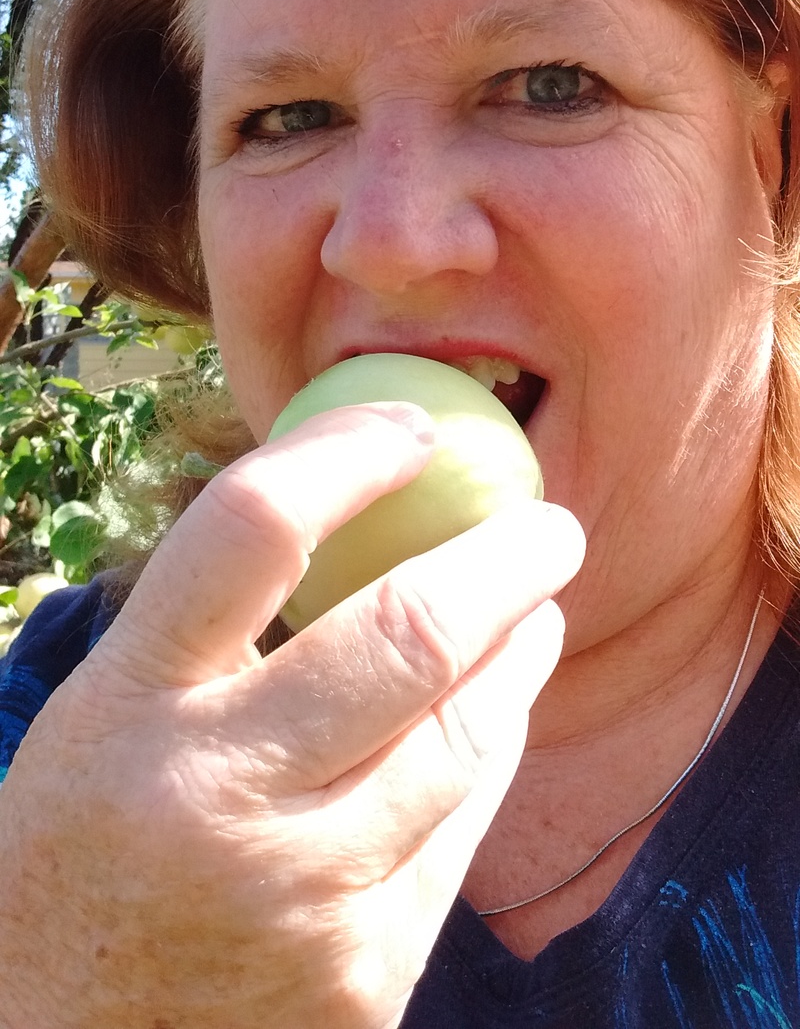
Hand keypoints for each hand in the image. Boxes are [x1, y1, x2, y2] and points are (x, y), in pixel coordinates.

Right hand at [0, 404, 583, 1028]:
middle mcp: (218, 795)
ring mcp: (302, 895)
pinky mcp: (362, 975)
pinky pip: (461, 832)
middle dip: (508, 557)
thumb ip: (204, 630)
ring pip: (464, 736)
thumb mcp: (101, 719)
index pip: (253, 530)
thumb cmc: (81, 857)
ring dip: (523, 652)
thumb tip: (341, 512)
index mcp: (129, 705)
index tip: (412, 427)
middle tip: (550, 522)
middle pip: (407, 632)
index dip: (347, 452)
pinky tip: (494, 718)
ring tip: (537, 609)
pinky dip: (491, 752)